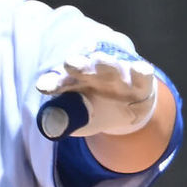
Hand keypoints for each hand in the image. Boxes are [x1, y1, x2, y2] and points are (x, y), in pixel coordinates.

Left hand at [36, 45, 156, 137]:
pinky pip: (142, 76)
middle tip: (70, 63)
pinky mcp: (141, 84)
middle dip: (78, 65)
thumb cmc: (97, 112)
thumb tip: (50, 126)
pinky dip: (141, 72)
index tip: (44, 87)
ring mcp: (119, 77)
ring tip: (99, 60)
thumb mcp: (78, 121)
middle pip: (85, 67)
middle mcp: (96, 74)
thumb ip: (64, 121)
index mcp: (75, 82)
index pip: (62, 81)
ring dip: (106, 64)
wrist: (128, 112)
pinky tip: (138, 69)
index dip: (53, 83)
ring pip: (112, 68)